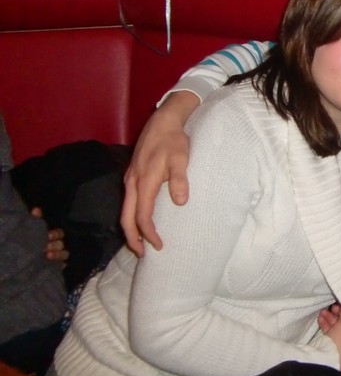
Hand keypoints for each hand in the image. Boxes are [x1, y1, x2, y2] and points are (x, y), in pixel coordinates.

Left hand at [31, 207, 68, 262]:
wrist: (21, 261)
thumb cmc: (28, 241)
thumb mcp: (31, 229)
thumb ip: (35, 220)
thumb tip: (36, 210)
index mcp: (52, 236)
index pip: (59, 233)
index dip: (56, 234)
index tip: (48, 235)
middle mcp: (56, 246)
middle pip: (61, 244)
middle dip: (54, 245)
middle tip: (45, 247)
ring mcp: (58, 257)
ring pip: (64, 254)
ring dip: (57, 254)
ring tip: (47, 255)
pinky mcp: (55, 267)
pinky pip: (61, 266)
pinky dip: (59, 265)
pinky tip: (52, 265)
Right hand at [120, 91, 198, 255]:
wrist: (163, 121)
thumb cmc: (173, 140)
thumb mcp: (180, 158)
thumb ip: (179, 179)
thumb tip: (180, 202)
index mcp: (144, 181)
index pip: (142, 215)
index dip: (148, 233)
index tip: (158, 245)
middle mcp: (132, 182)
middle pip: (126, 217)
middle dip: (132, 238)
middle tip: (142, 254)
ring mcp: (130, 178)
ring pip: (125, 210)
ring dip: (130, 228)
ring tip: (140, 242)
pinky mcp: (132, 174)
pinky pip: (128, 201)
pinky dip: (131, 215)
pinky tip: (140, 218)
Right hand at [319, 304, 340, 369]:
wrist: (328, 356)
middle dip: (337, 313)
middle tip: (332, 307)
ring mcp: (338, 339)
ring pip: (334, 325)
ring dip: (328, 317)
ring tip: (322, 311)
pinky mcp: (328, 342)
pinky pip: (327, 330)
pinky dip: (324, 323)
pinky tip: (320, 317)